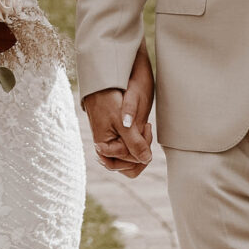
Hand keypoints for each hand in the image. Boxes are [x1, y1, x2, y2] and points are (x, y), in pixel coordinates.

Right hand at [82, 49, 154, 177]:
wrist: (101, 83)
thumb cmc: (109, 101)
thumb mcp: (124, 123)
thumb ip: (135, 143)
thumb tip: (147, 159)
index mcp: (104, 149)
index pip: (130, 163)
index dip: (141, 150)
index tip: (145, 128)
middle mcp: (106, 150)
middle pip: (129, 165)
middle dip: (141, 151)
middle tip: (145, 129)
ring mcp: (110, 144)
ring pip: (130, 158)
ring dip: (140, 147)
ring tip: (144, 128)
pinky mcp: (113, 137)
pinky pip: (128, 148)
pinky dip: (137, 141)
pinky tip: (141, 128)